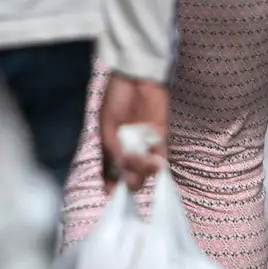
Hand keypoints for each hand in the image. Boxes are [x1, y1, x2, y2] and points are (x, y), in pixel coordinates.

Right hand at [100, 73, 168, 190]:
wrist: (137, 78)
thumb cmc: (116, 98)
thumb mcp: (107, 125)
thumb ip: (113, 149)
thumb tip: (122, 170)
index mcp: (110, 149)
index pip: (110, 176)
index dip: (112, 186)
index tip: (113, 190)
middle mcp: (127, 152)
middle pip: (129, 178)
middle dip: (130, 179)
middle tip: (130, 167)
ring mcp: (144, 147)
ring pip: (145, 171)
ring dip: (144, 171)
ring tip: (143, 158)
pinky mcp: (160, 139)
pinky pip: (160, 158)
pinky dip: (158, 163)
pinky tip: (155, 160)